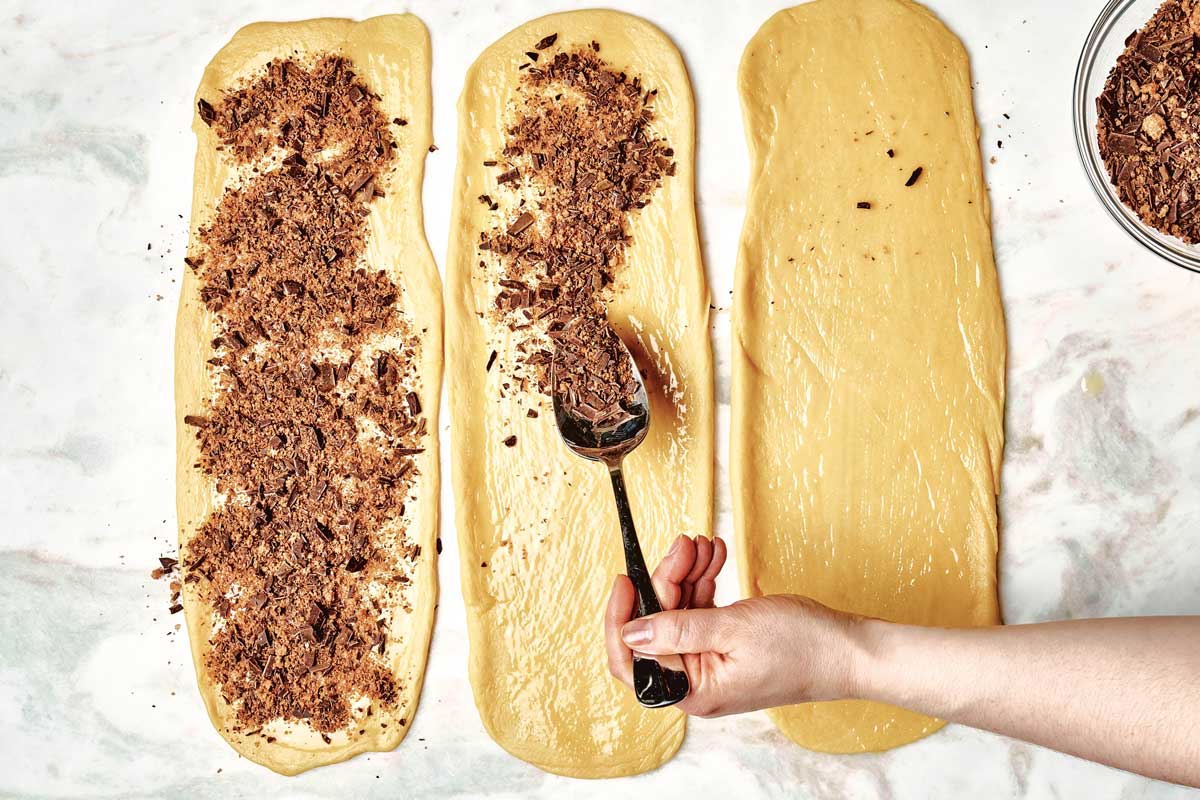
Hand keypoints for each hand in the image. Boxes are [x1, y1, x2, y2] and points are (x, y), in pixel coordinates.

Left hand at [604, 534, 862, 717]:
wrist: (850, 651)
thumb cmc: (802, 648)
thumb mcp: (733, 629)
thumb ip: (677, 629)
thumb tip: (630, 631)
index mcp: (693, 690)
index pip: (632, 660)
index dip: (621, 618)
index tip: (626, 578)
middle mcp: (698, 681)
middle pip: (657, 625)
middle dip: (667, 579)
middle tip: (685, 544)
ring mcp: (712, 662)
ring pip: (680, 611)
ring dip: (688, 574)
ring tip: (705, 545)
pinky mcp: (727, 645)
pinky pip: (702, 609)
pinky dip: (705, 581)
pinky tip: (715, 556)